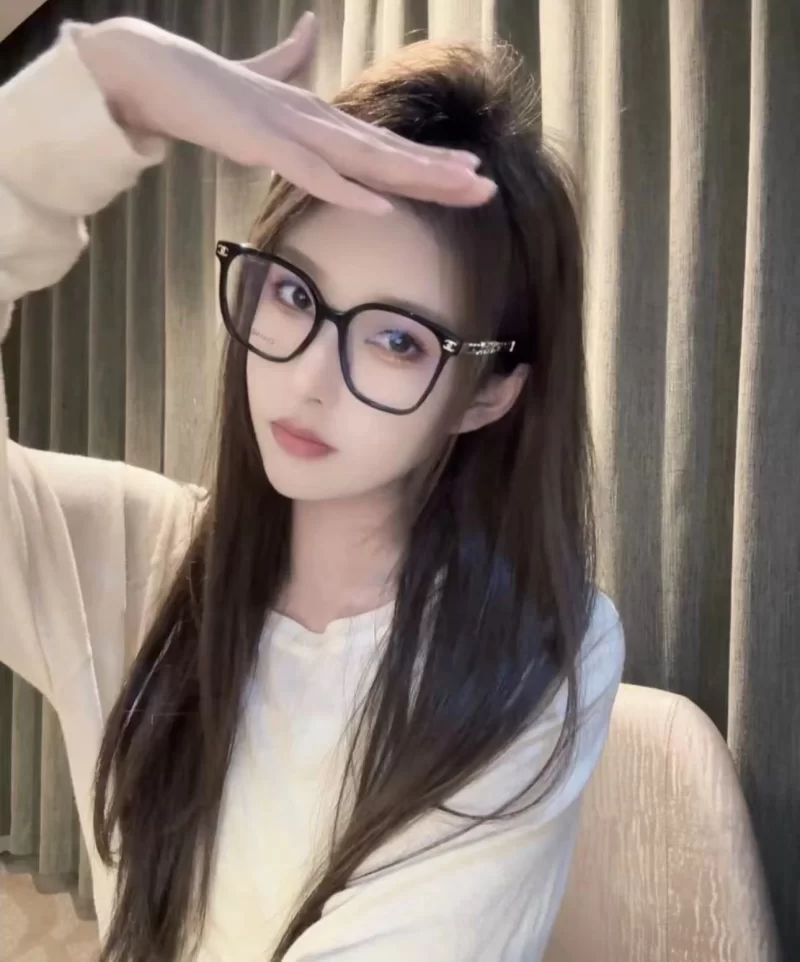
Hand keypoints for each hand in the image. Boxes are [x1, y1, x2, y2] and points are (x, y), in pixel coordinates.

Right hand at [73, 13, 494, 213]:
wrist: (154, 69)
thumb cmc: (209, 86)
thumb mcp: (261, 80)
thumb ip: (290, 61)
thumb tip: (310, 28)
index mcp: (319, 118)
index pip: (384, 146)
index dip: (427, 162)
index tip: (471, 174)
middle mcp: (317, 121)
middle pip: (389, 154)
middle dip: (440, 173)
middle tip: (487, 188)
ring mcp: (293, 130)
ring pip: (366, 159)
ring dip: (415, 176)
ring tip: (462, 186)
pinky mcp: (263, 143)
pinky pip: (312, 172)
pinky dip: (347, 191)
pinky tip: (382, 205)